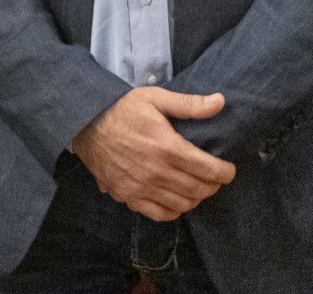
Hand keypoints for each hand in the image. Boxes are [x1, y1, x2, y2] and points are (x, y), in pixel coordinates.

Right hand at [72, 88, 235, 220]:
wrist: (84, 122)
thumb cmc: (122, 109)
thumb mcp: (155, 99)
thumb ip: (188, 104)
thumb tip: (220, 101)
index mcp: (167, 147)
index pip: (209, 170)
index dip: (225, 172)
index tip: (228, 170)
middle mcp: (156, 171)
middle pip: (199, 189)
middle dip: (213, 185)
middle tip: (213, 177)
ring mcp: (141, 186)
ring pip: (183, 204)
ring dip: (195, 198)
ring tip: (195, 186)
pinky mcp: (128, 195)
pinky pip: (160, 214)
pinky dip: (174, 210)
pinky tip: (175, 199)